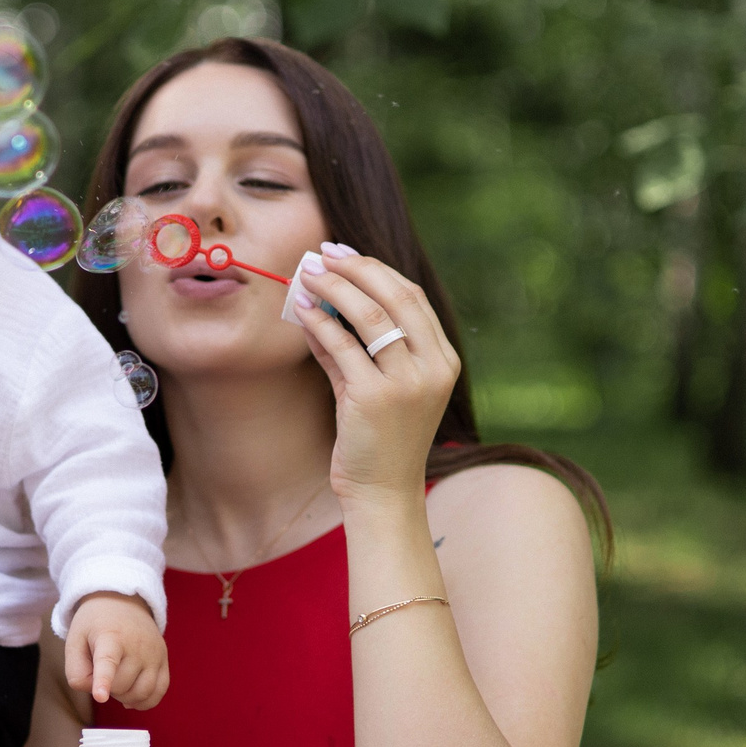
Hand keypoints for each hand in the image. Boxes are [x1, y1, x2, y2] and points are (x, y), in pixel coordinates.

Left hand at [64, 592, 169, 708]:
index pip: (107, 662)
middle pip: (121, 686)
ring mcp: (154, 653)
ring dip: (124, 696)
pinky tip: (131, 696)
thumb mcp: (74, 641)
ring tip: (116, 682)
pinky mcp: (164, 660)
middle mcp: (137, 644)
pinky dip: (144, 702)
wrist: (123, 602)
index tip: (100, 696)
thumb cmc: (95, 626)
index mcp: (110, 636)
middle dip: (107, 688)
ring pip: (141, 693)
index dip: (103, 681)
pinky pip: (158, 692)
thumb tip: (99, 695)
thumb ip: (76, 672)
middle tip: (101, 671)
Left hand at [289, 248, 460, 501]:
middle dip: (356, 268)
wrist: (382, 492)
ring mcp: (407, 383)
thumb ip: (356, 344)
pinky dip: (319, 323)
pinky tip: (302, 311)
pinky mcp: (375, 398)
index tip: (345, 254)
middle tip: (323, 254)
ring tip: (307, 274)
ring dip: (334, 288)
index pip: (412, 297)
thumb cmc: (380, 438)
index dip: (376, 269)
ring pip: (369, 316)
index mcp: (444, 360)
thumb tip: (320, 300)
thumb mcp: (378, 384)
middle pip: (395, 296)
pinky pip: (342, 347)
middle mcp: (433, 367)